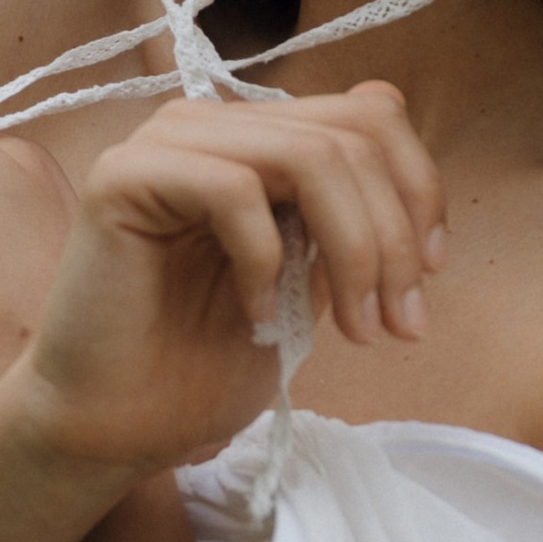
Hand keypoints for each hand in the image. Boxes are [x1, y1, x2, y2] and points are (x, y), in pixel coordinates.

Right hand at [3, 81, 446, 476]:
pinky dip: (265, 260)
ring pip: (307, 156)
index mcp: (255, 141)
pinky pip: (233, 190)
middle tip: (396, 325)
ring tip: (350, 329)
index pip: (368, 115)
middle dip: (393, 239)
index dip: (418, 189)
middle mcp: (212, 125)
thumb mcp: (308, 284)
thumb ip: (343, 219)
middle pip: (350, 136)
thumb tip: (400, 147)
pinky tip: (255, 316)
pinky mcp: (123, 178)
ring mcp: (164, 143)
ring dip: (352, 251)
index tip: (427, 276)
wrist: (115, 426)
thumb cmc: (201, 365)